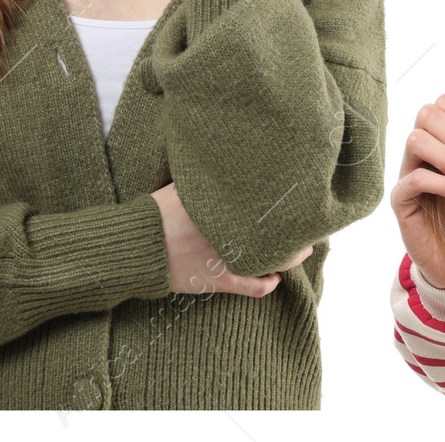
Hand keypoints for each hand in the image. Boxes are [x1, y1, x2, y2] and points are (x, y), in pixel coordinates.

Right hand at [150, 182, 310, 296]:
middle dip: (295, 228)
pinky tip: (276, 278)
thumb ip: (208, 178)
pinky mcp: (221, 282)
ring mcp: (231, 259)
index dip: (286, 203)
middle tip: (306, 224)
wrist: (137, 247)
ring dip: (289, 256)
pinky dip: (268, 283)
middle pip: (278, 231)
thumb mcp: (184, 186)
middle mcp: (235, 233)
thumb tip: (225, 157)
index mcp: (228, 209)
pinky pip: (255, 287)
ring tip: (300, 250)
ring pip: (273, 260)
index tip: (295, 200)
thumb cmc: (157, 213)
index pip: (270, 203)